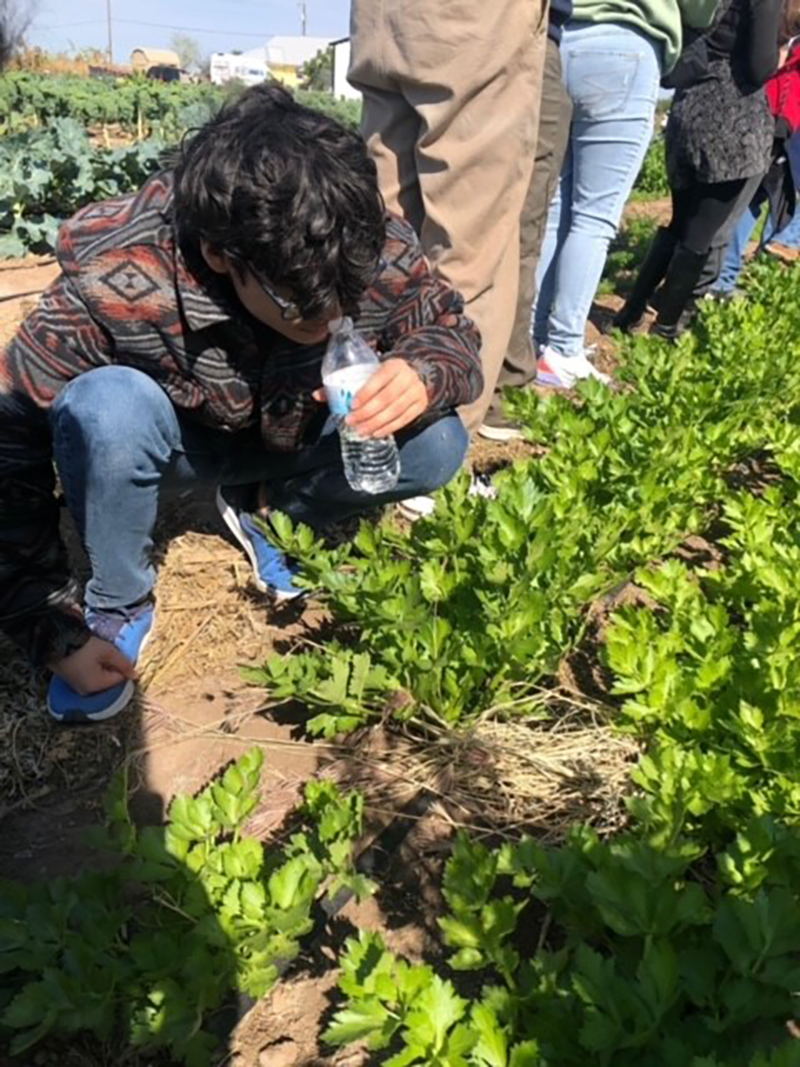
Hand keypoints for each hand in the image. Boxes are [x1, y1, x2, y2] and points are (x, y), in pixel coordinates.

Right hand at [49, 635, 138, 694]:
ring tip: (96, 651)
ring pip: (99, 676)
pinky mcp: (70, 678)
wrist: (55, 640)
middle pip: (109, 679)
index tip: (116, 652)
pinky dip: (91, 665)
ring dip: (101, 665)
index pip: (120, 679)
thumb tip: (135, 676)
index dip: (122, 664)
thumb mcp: (108, 652)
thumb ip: (123, 664)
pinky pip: (88, 674)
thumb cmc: (82, 646)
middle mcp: (86, 690)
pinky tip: (87, 654)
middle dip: (111, 666)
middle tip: (105, 651)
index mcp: (97, 686)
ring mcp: (77, 685)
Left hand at [313, 358, 427, 437]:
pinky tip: (375, 433)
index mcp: (393, 365)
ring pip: (395, 411)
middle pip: (386, 398)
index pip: (379, 379)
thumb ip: (344, 383)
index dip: (366, 393)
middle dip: (367, 412)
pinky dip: (389, 428)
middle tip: (351, 422)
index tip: (352, 405)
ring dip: (376, 423)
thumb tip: (316, 395)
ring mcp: (416, 392)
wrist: (417, 374)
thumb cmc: (384, 376)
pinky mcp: (420, 405)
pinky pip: (404, 419)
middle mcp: (407, 377)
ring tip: (361, 431)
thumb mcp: (369, 373)